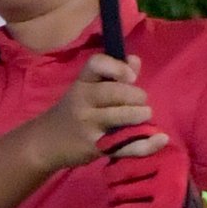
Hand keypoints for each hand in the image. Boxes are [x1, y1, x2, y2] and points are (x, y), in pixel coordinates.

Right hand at [31, 52, 158, 171]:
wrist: (46, 143)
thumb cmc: (74, 111)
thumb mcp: (87, 89)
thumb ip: (113, 74)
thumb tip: (136, 60)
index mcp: (82, 82)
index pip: (96, 64)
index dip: (116, 67)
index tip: (131, 77)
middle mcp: (83, 101)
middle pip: (114, 92)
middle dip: (136, 96)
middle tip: (142, 102)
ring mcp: (88, 125)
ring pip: (120, 117)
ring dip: (140, 115)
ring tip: (146, 116)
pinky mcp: (95, 146)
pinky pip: (125, 145)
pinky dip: (146, 144)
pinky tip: (160, 139)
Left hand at [102, 127, 196, 207]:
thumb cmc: (164, 184)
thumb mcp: (157, 162)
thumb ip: (138, 151)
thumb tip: (108, 143)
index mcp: (168, 150)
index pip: (130, 152)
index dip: (114, 163)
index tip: (109, 171)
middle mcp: (171, 165)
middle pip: (123, 171)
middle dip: (111, 182)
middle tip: (111, 188)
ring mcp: (169, 188)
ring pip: (122, 191)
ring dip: (114, 198)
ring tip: (116, 200)